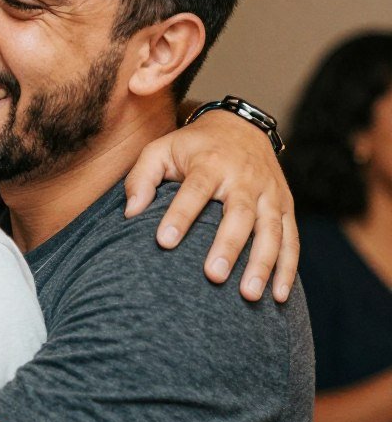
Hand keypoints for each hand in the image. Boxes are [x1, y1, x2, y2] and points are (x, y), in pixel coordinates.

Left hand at [124, 108, 298, 302]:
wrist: (241, 126)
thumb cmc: (192, 146)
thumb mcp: (161, 149)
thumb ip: (141, 178)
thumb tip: (130, 213)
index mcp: (210, 162)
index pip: (195, 190)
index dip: (180, 215)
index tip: (163, 242)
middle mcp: (244, 178)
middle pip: (240, 214)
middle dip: (228, 246)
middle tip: (212, 276)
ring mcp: (269, 193)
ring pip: (271, 230)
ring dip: (262, 264)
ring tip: (248, 295)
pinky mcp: (285, 205)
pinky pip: (291, 239)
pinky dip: (288, 268)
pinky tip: (278, 296)